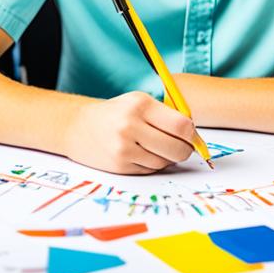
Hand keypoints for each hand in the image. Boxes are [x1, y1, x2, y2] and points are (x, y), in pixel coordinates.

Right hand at [63, 91, 197, 173]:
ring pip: (164, 162)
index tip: (193, 136)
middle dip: (185, 150)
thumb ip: (165, 114)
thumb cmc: (115, 113)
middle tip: (185, 148)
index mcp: (140, 105)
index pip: (181, 125)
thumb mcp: (138, 102)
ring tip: (159, 148)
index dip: (192, 134)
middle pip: (176, 147)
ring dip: (168, 158)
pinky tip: (144, 154)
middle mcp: (131, 125)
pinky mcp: (120, 165)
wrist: (79, 127)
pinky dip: (153, 165)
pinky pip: (150, 170)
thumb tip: (194, 135)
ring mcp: (124, 148)